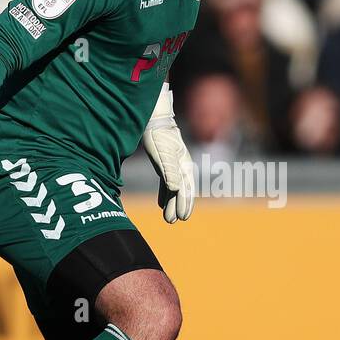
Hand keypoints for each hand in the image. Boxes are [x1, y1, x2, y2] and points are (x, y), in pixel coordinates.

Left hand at [140, 84, 193, 223]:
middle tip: (173, 221)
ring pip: (175, 188)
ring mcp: (174, 165)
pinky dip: (165, 194)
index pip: (185, 189)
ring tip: (168, 217)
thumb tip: (176, 190)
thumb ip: (170, 172)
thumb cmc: (158, 136)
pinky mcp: (165, 163)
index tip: (181, 217)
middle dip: (179, 206)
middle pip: (182, 190)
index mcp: (184, 165)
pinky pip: (167, 182)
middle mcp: (182, 167)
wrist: (153, 118)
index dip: (184, 203)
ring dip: (172, 202)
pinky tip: (161, 203)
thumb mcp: (163, 154)